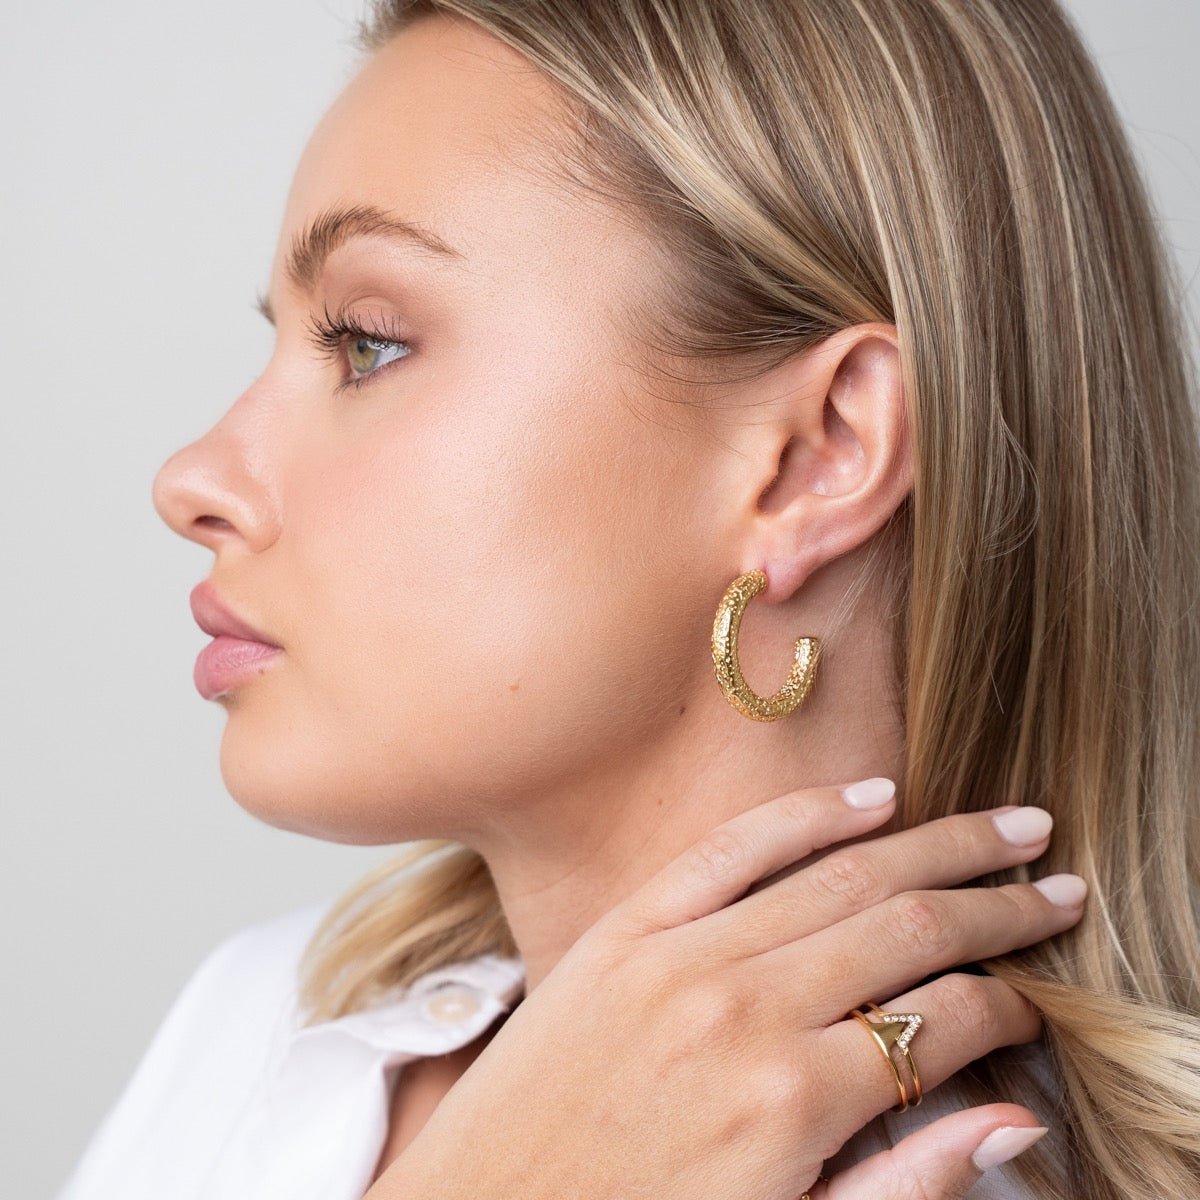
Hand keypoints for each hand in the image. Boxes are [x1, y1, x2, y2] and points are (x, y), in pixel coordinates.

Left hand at [365, 779, 1083, 1199]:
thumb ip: (905, 1181)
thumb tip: (1013, 1118)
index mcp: (794, 1102)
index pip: (946, 1020)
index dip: (1009, 1006)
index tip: (1032, 1002)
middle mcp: (744, 1010)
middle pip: (908, 928)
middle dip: (996, 905)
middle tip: (1053, 881)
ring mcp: (680, 955)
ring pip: (839, 876)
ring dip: (934, 846)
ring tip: (1001, 826)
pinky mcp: (626, 929)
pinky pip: (732, 849)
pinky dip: (809, 817)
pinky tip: (872, 797)